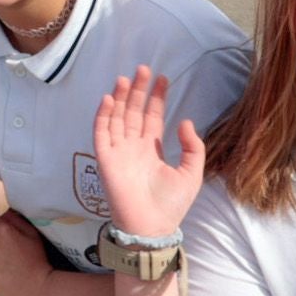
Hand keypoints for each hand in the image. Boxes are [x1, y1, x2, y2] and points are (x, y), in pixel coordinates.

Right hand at [91, 66, 205, 238]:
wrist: (152, 226)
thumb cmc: (171, 204)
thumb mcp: (192, 173)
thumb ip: (192, 147)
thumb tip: (185, 120)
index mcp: (152, 150)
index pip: (152, 117)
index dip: (156, 98)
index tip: (162, 79)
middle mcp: (134, 147)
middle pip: (134, 112)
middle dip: (139, 91)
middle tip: (144, 69)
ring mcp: (118, 152)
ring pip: (118, 118)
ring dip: (121, 98)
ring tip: (127, 78)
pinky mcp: (105, 159)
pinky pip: (102, 133)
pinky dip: (104, 116)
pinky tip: (110, 99)